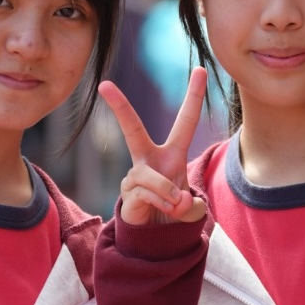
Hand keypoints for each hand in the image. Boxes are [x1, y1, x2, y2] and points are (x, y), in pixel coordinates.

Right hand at [98, 67, 207, 226]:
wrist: (153, 234)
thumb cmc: (172, 210)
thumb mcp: (192, 209)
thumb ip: (193, 206)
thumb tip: (180, 200)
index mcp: (171, 154)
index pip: (184, 121)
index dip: (194, 97)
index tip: (200, 70)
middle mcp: (149, 159)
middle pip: (132, 129)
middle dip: (119, 107)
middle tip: (104, 85)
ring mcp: (134, 175)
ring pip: (152, 178)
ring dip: (169, 193)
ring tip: (175, 205)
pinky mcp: (126, 192)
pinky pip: (147, 193)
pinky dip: (161, 204)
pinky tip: (162, 211)